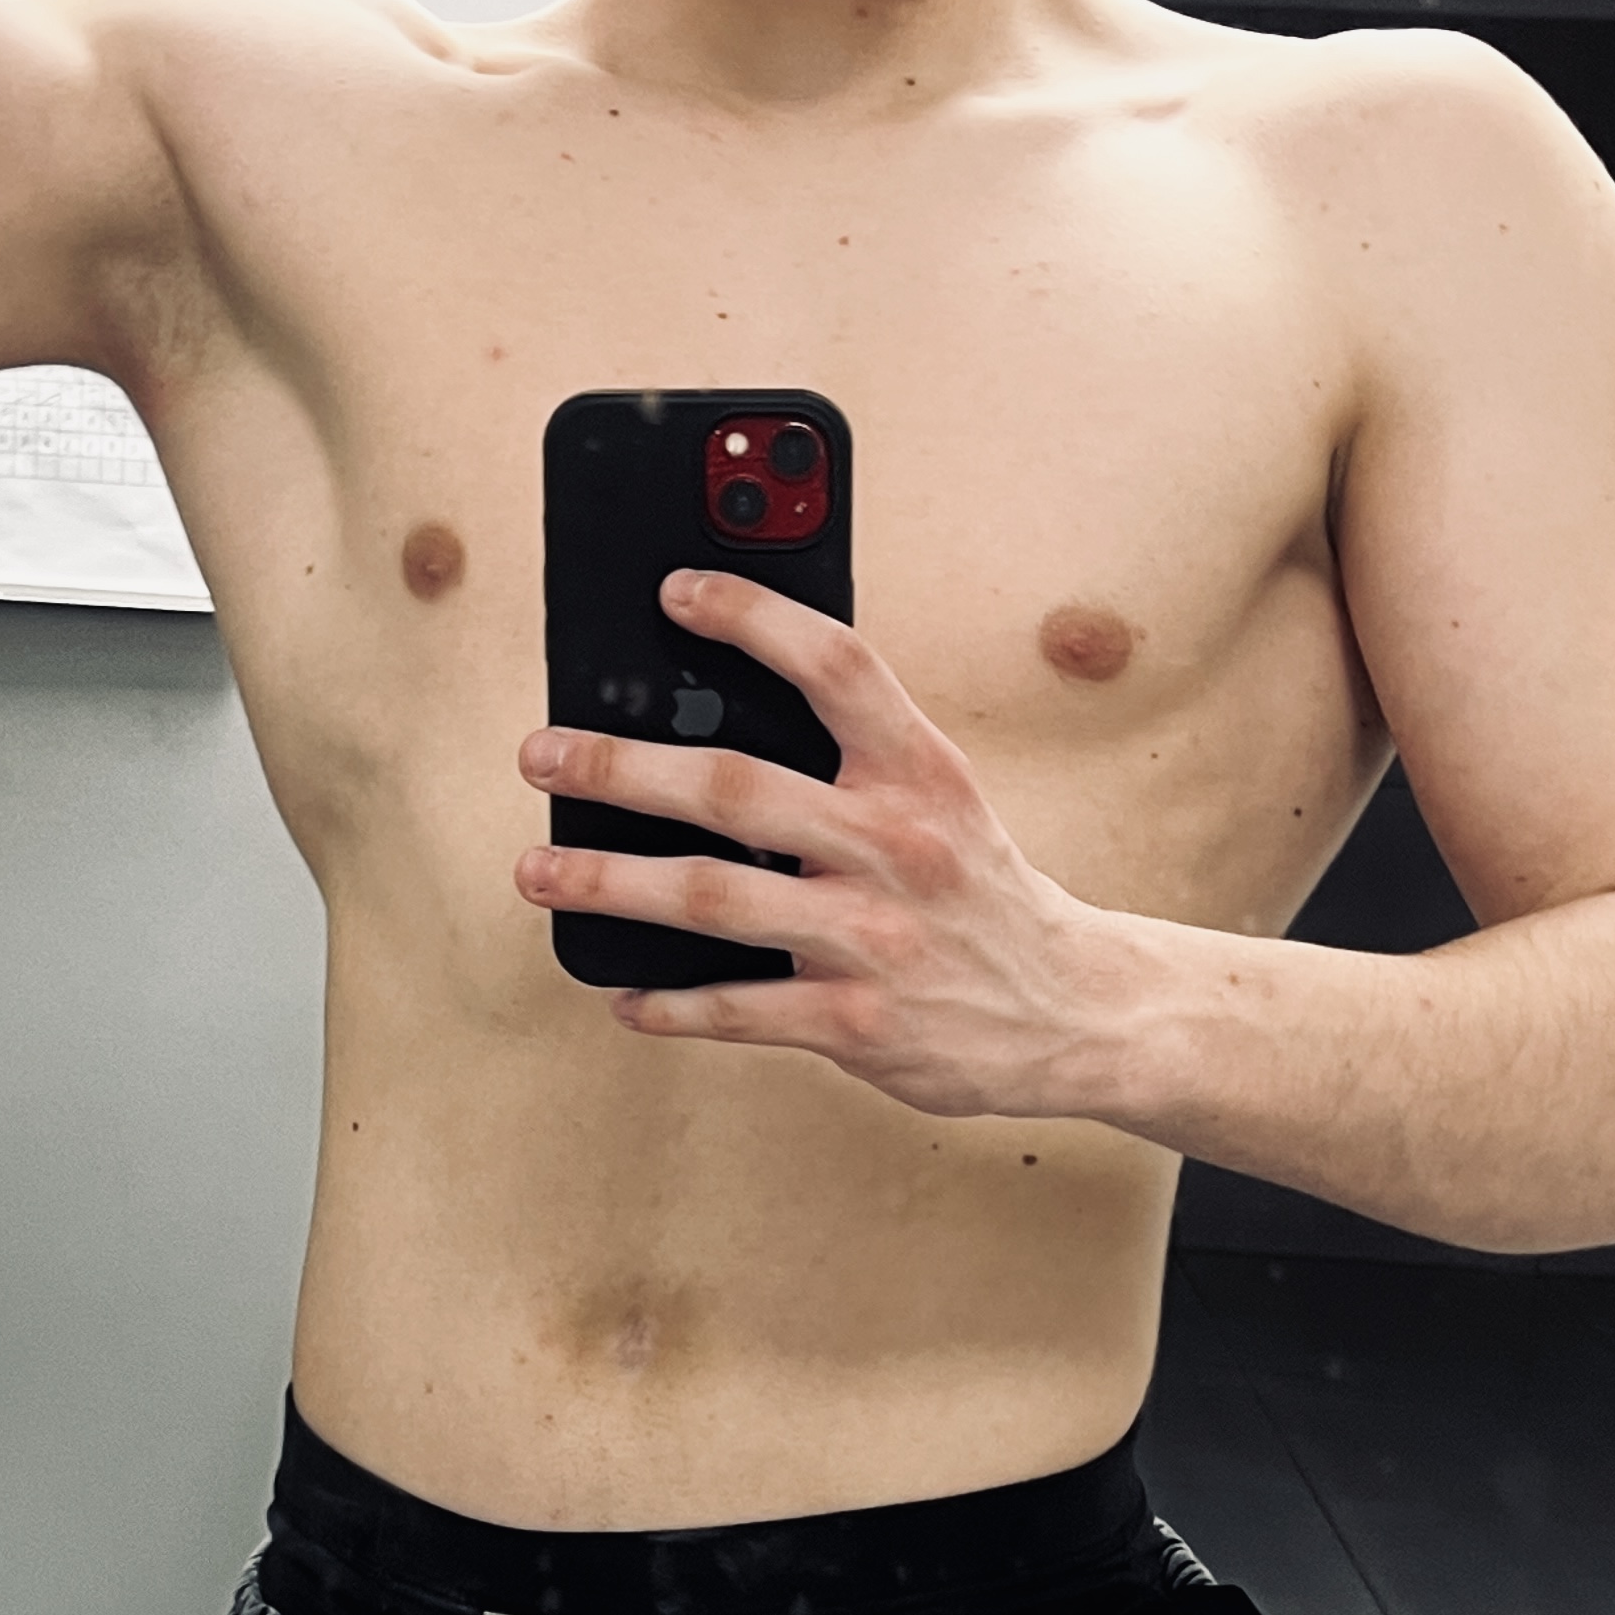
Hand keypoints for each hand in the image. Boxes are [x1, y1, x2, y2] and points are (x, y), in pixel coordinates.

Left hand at [515, 570, 1118, 1118]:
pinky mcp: (860, 1022)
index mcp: (920, 770)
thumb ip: (853, 758)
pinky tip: (624, 993)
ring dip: (611, 883)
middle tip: (542, 754)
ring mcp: (876, 937)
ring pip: (715, 900)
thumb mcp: (942, 800)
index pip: (836, 665)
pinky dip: (671, 1004)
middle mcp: (897, 843)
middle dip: (622, 769)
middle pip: (737, 788)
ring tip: (539, 871)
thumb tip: (710, 720)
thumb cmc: (977, 892)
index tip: (674, 592)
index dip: (753, 616)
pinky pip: (741, 1011)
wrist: (1075, 1012)